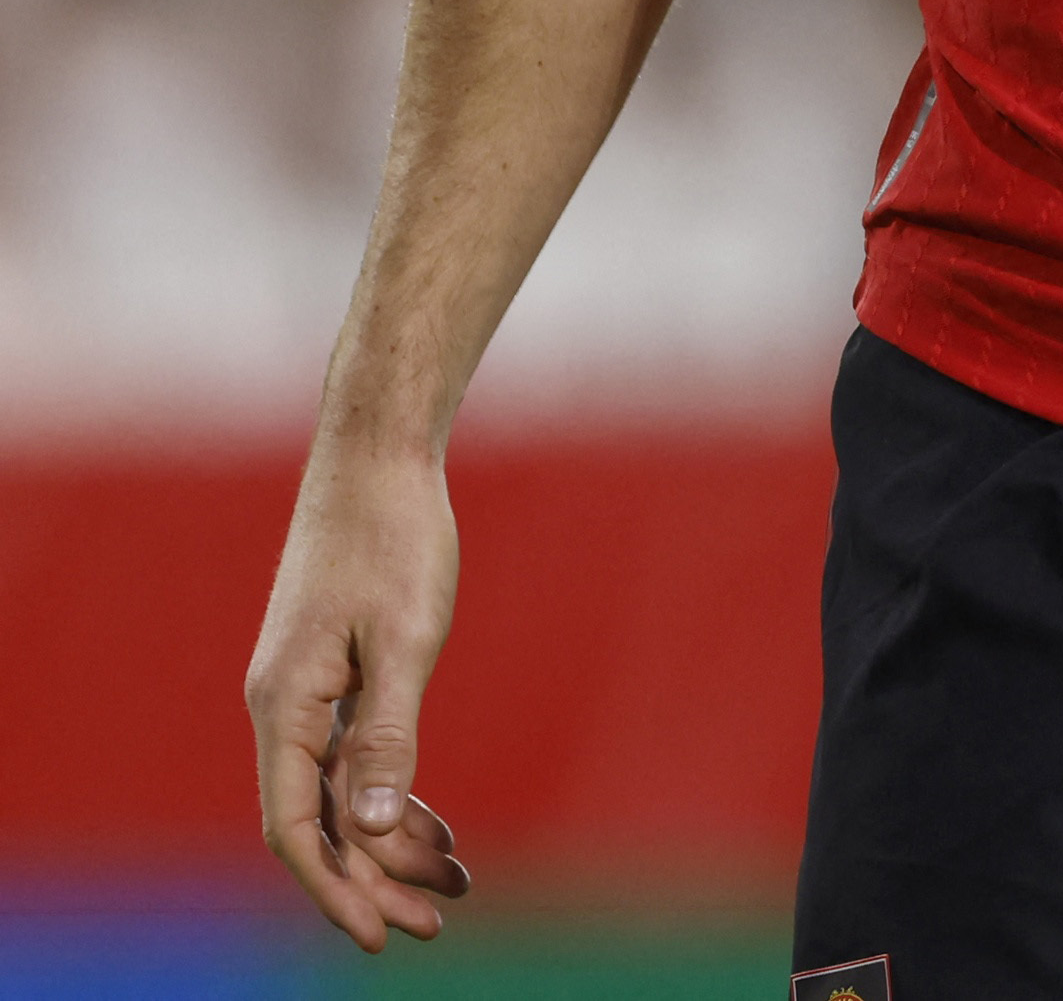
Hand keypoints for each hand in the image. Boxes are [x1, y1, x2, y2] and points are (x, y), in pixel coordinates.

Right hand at [247, 445, 469, 947]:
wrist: (378, 451)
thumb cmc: (394, 533)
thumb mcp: (403, 636)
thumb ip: (387, 735)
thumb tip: (373, 828)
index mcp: (285, 704)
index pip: (298, 829)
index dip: (338, 888)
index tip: (384, 937)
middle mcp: (282, 705)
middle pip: (320, 823)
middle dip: (375, 879)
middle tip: (438, 923)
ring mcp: (304, 688)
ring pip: (341, 792)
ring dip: (391, 842)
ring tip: (455, 884)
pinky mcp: (331, 669)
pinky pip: (353, 756)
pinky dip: (392, 793)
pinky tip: (434, 824)